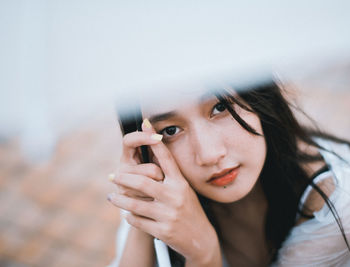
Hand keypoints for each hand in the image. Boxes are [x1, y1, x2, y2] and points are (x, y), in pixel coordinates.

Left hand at [108, 120, 221, 265]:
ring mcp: (169, 215)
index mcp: (181, 183)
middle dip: (123, 178)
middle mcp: (176, 197)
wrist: (200, 239)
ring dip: (119, 200)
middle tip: (112, 175)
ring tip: (111, 196)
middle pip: (143, 181)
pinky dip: (129, 217)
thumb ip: (168, 176)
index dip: (154, 141)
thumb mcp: (183, 189)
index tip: (145, 125)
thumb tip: (149, 153)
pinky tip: (127, 213)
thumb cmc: (187, 209)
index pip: (166, 158)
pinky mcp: (163, 231)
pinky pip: (137, 221)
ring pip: (135, 204)